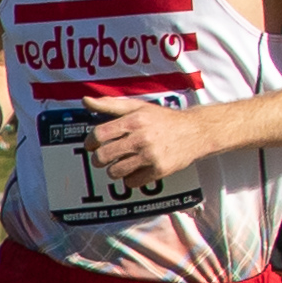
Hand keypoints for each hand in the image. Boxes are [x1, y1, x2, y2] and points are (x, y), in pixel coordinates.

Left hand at [84, 96, 203, 187]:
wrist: (195, 131)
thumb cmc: (163, 119)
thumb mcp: (138, 106)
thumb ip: (110, 104)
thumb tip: (86, 100)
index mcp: (133, 120)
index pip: (100, 134)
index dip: (90, 142)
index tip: (91, 145)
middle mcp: (140, 138)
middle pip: (104, 156)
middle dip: (98, 159)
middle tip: (103, 158)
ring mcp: (150, 155)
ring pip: (116, 171)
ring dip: (114, 170)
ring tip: (120, 164)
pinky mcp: (159, 170)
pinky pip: (133, 182)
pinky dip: (130, 178)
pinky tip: (136, 170)